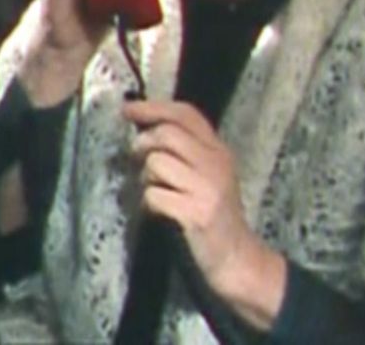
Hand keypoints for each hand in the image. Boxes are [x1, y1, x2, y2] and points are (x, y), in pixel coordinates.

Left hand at [124, 99, 285, 329]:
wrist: (236, 257)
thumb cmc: (213, 212)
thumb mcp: (207, 173)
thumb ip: (185, 149)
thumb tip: (143, 127)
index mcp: (219, 150)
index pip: (186, 113)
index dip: (154, 107)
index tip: (128, 108)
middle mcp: (217, 163)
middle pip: (167, 133)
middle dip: (143, 143)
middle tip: (134, 157)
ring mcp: (208, 188)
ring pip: (157, 162)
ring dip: (144, 177)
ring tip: (152, 189)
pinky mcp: (197, 214)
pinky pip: (154, 195)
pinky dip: (147, 202)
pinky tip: (155, 210)